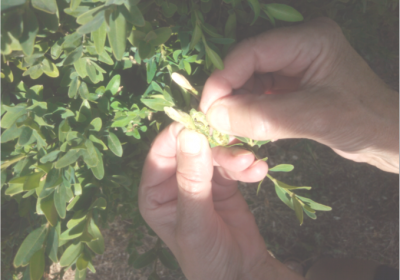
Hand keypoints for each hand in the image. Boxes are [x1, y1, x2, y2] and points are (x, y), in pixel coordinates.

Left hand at [139, 123, 303, 279]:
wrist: (241, 274)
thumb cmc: (206, 256)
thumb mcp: (195, 222)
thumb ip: (192, 179)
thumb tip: (189, 134)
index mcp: (154, 191)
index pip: (162, 151)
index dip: (181, 135)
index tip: (204, 126)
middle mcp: (174, 181)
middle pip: (192, 147)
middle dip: (216, 147)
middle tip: (239, 151)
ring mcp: (201, 179)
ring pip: (215, 152)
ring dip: (235, 157)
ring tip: (251, 166)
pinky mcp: (224, 181)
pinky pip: (233, 164)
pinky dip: (246, 166)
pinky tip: (259, 172)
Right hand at [201, 18, 398, 173]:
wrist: (386, 137)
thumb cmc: (361, 121)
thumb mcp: (311, 117)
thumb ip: (260, 116)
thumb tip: (213, 116)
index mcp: (308, 39)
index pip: (250, 52)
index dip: (223, 79)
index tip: (208, 110)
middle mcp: (297, 45)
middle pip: (246, 65)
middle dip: (228, 93)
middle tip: (216, 122)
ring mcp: (293, 64)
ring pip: (249, 80)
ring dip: (237, 105)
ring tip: (231, 128)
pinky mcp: (290, 84)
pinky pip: (258, 93)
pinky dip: (249, 111)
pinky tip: (246, 127)